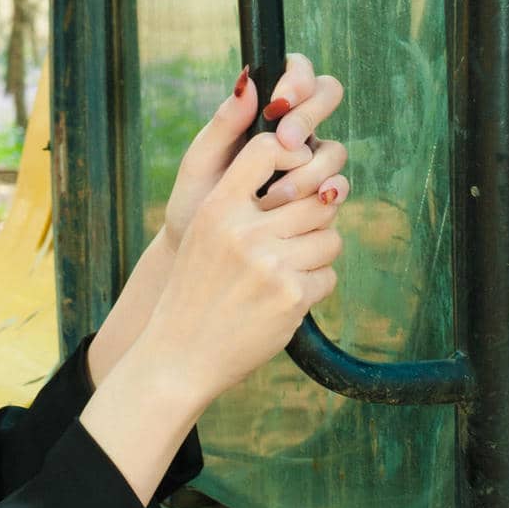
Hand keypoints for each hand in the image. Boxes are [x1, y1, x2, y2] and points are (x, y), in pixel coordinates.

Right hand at [87, 53, 349, 387]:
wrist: (178, 357)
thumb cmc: (194, 293)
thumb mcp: (203, 236)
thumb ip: (243, 205)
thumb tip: (319, 183)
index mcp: (216, 209)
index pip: (268, 149)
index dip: (294, 157)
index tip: (294, 180)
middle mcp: (243, 232)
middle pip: (314, 198)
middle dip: (313, 219)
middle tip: (293, 240)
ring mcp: (270, 264)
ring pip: (330, 238)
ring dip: (317, 254)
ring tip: (287, 272)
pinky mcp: (292, 296)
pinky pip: (328, 276)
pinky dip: (313, 288)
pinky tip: (283, 300)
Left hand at [161, 52, 347, 251]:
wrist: (200, 252)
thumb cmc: (194, 200)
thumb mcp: (201, 161)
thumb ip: (224, 122)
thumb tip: (248, 80)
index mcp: (264, 114)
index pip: (297, 73)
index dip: (298, 79)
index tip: (279, 104)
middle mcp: (292, 133)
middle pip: (326, 98)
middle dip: (309, 116)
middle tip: (286, 141)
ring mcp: (308, 165)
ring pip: (333, 149)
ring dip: (313, 165)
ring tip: (277, 193)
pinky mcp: (316, 198)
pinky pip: (338, 186)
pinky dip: (334, 189)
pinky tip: (320, 199)